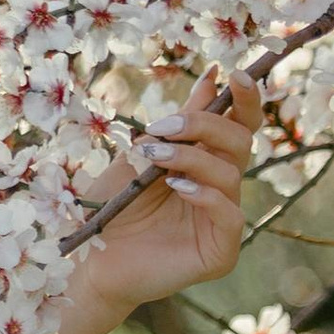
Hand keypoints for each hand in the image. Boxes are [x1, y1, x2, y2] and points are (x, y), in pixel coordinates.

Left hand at [37, 64, 262, 333]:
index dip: (245, 99)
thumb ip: (177, 124)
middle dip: (205, 125)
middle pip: (241, 142)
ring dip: (192, 158)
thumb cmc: (111, 206)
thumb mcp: (139, 156)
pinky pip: (230, 216)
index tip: (235, 74)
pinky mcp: (220, 253)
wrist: (88, 259)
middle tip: (163, 127)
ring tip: (154, 158)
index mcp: (205, 161)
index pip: (239, 125)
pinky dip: (206, 196)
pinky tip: (178, 187)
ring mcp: (222, 221)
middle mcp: (220, 188)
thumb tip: (211, 78)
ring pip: (231, 174)